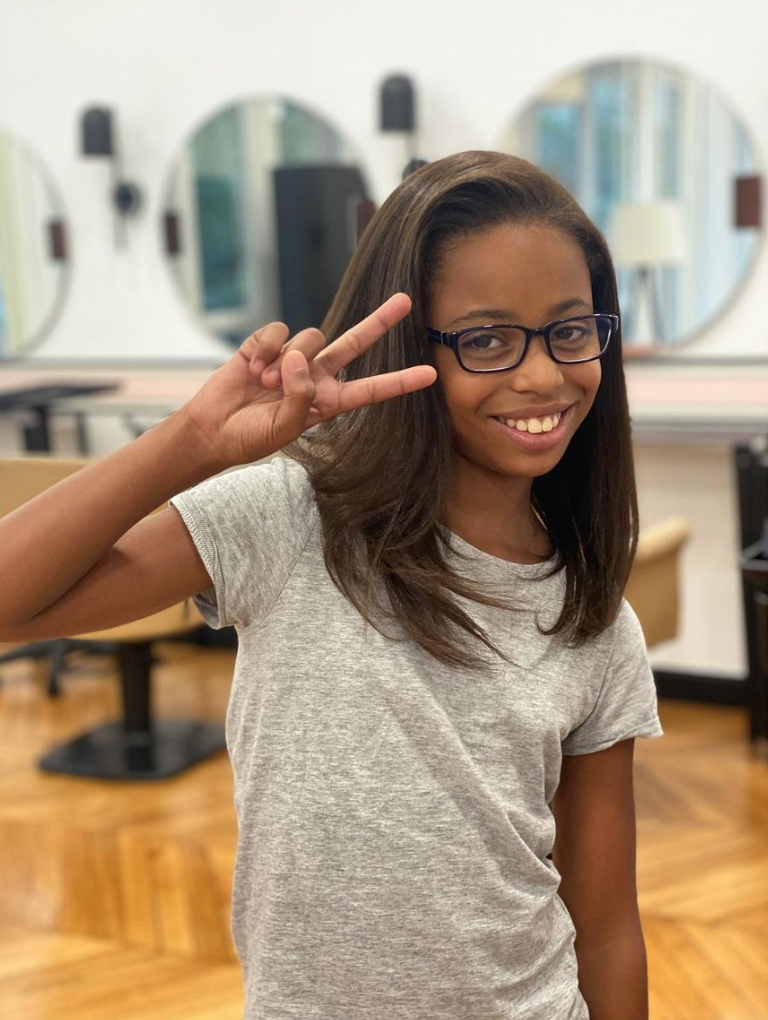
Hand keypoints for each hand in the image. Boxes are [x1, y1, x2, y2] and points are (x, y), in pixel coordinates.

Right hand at [181, 293, 435, 467]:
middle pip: (354, 343)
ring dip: (287, 361)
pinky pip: (278, 331)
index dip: (399, 381)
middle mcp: (315, 375)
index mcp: (328, 402)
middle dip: (379, 321)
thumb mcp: (284, 431)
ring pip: (310, 336)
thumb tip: (299, 358)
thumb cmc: (250, 438)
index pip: (370, 390)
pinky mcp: (266, 344)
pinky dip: (265, 349)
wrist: (212, 429)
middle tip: (405, 300)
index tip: (430, 374)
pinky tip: (251, 368)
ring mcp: (292, 358)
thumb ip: (300, 398)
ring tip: (266, 383)